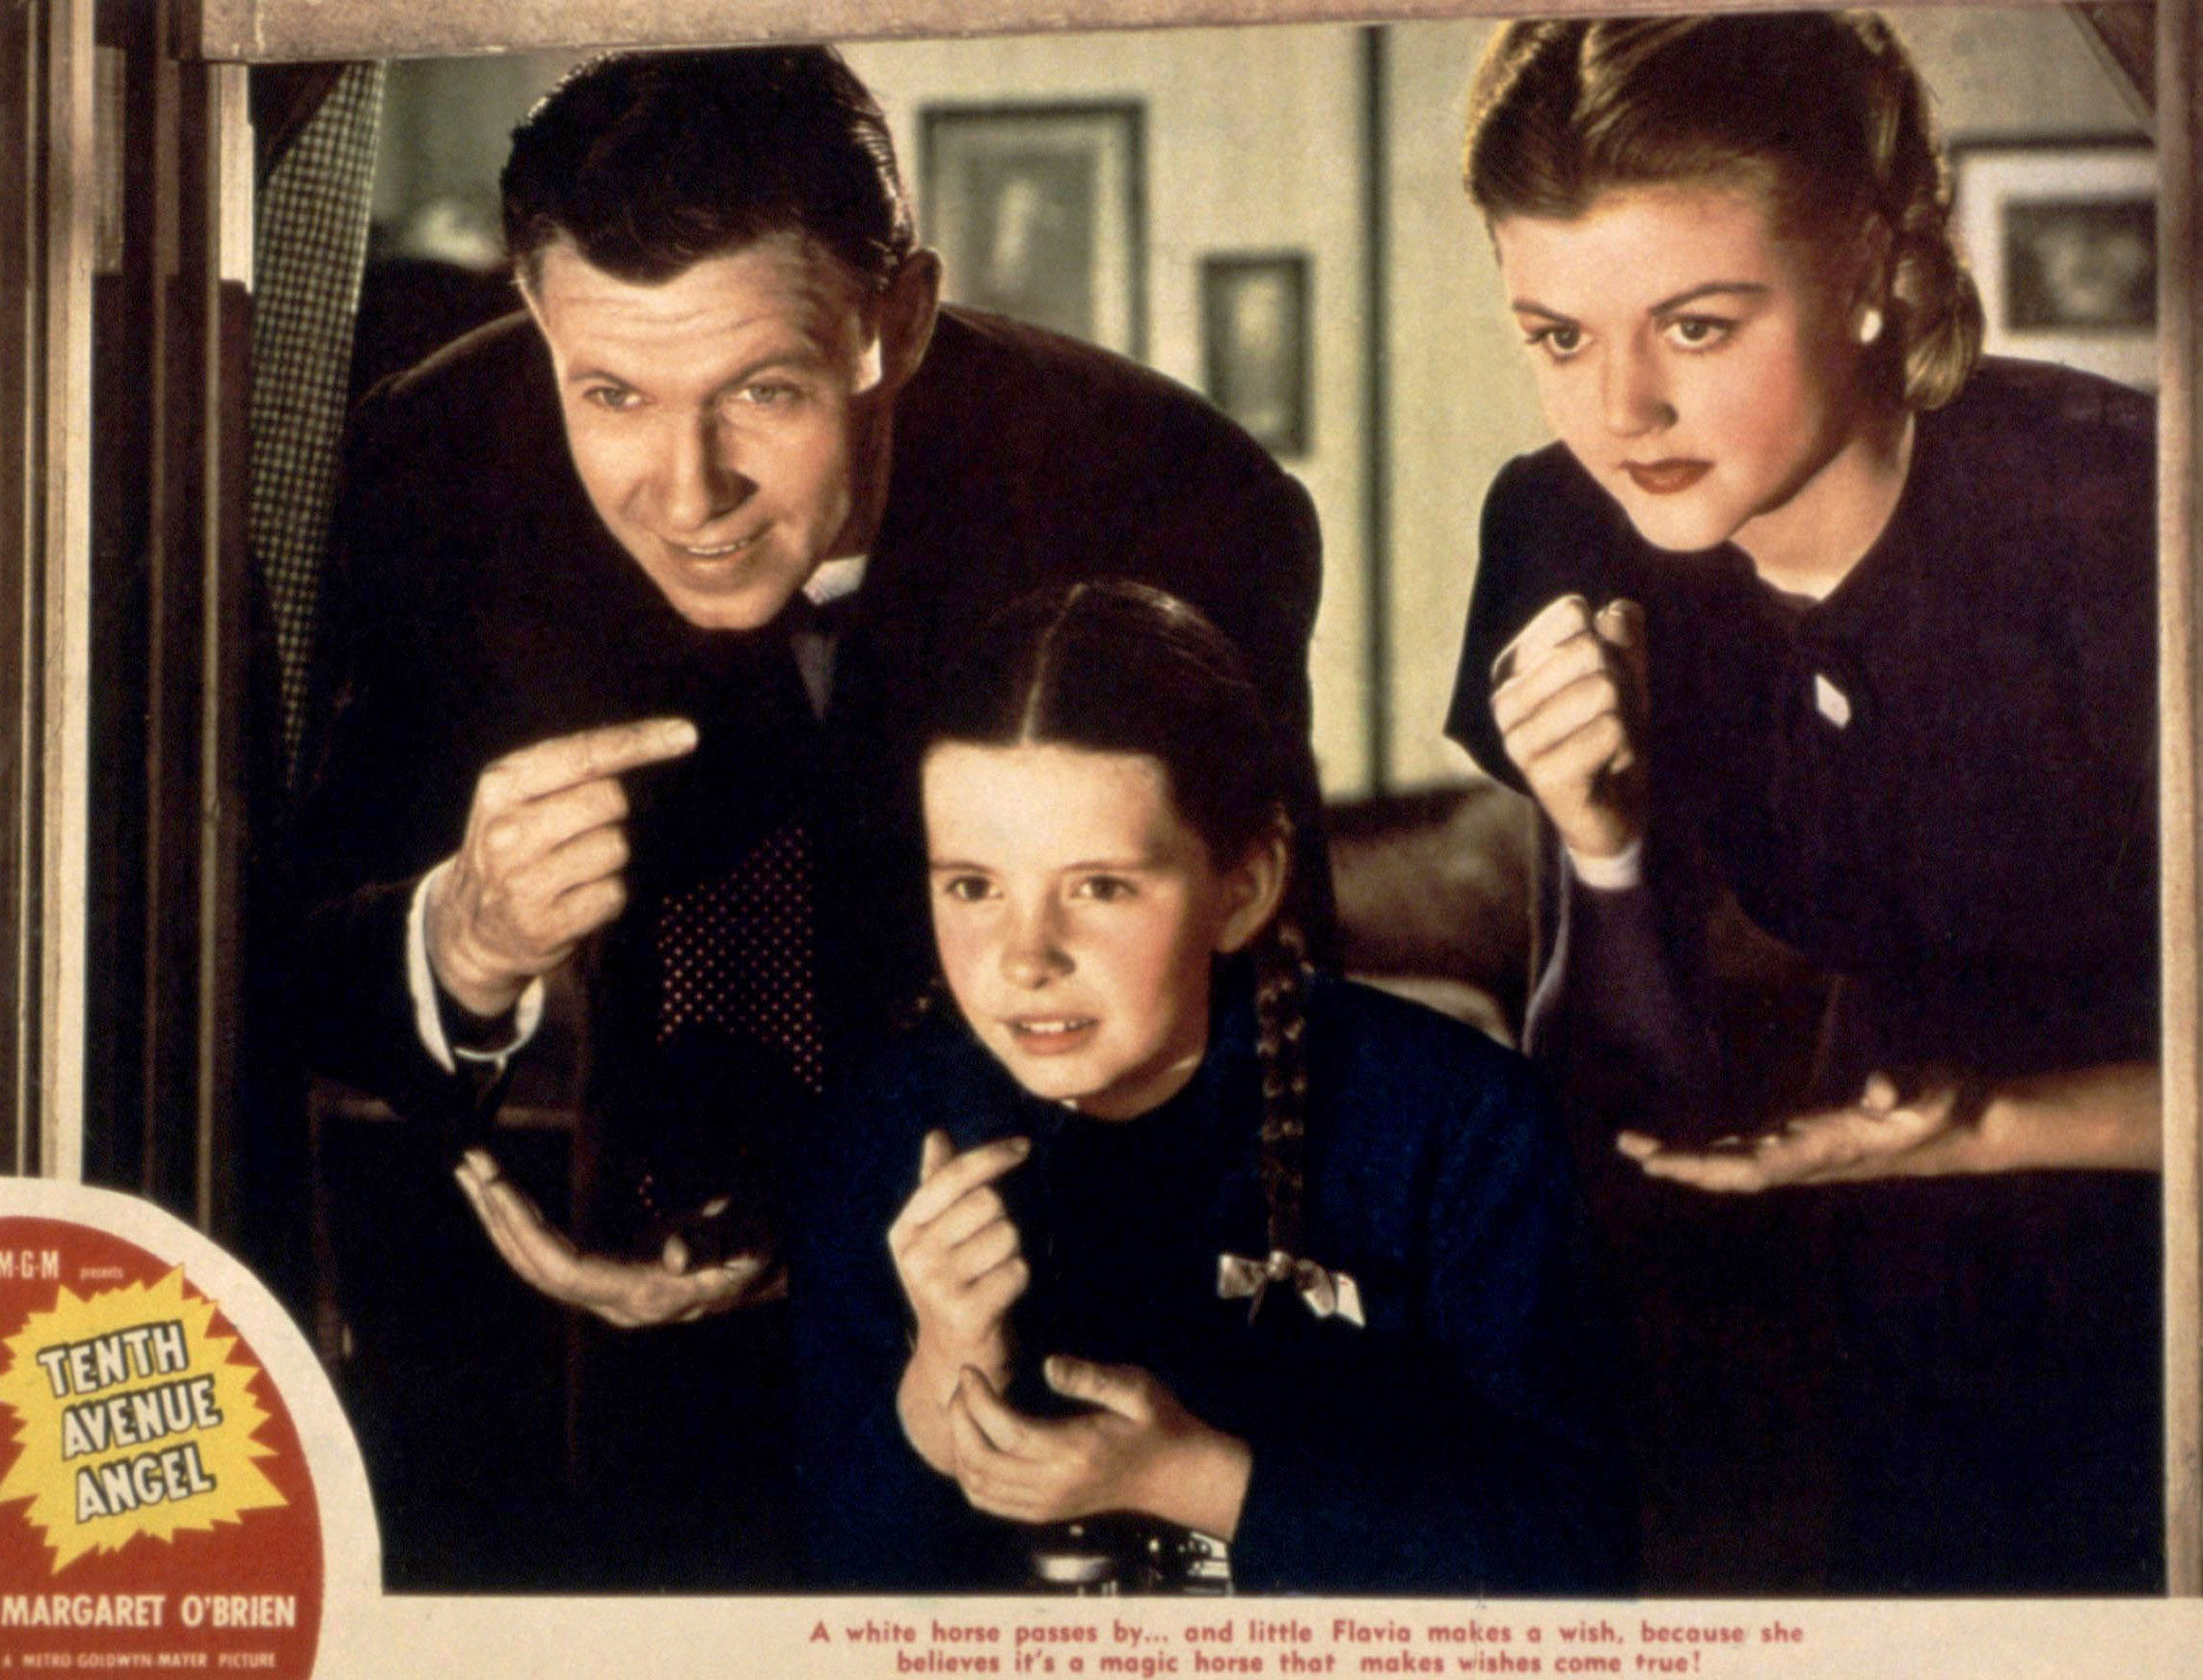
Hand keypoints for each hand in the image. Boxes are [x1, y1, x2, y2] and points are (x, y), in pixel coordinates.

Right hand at [426, 717, 698, 1017]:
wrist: (471, 928)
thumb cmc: (516, 848)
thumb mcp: (519, 797)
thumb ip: (572, 769)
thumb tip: (658, 740)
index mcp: (501, 785)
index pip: (584, 754)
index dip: (640, 742)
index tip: (686, 735)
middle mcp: (506, 831)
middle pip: (610, 799)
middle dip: (617, 813)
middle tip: (588, 832)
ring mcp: (520, 881)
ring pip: (617, 848)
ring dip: (613, 859)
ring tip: (577, 871)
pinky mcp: (542, 926)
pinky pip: (615, 894)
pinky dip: (610, 896)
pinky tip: (580, 900)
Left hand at [453, 1148, 778, 1326]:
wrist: (778, 1259)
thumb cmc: (767, 1236)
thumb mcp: (753, 1232)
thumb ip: (719, 1243)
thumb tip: (677, 1254)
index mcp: (646, 1293)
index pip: (565, 1268)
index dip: (524, 1227)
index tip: (494, 1181)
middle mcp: (618, 1303)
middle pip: (536, 1267)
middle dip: (496, 1213)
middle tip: (464, 1158)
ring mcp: (610, 1294)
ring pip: (535, 1264)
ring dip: (497, 1215)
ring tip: (468, 1167)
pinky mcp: (608, 1277)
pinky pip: (549, 1255)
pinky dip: (519, 1220)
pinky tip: (499, 1191)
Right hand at [890, 1131, 1030, 1467]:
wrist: (951, 1359)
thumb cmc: (951, 1286)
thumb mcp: (935, 1237)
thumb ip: (938, 1187)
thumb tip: (936, 1135)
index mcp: (906, 1229)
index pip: (952, 1176)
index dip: (992, 1156)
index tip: (1024, 1146)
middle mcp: (914, 1254)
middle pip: (989, 1203)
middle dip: (1004, 1220)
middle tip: (991, 1251)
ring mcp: (936, 1285)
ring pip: (1007, 1235)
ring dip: (1013, 1253)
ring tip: (993, 1277)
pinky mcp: (964, 1312)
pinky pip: (1016, 1271)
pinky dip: (1019, 1280)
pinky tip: (1002, 1297)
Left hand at [944, 1358, 1250, 1539]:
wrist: (1175, 1476)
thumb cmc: (1157, 1424)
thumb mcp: (1135, 1389)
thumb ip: (1092, 1378)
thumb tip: (1047, 1365)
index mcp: (1074, 1452)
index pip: (1006, 1432)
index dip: (977, 1400)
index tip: (970, 1369)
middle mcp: (1054, 1485)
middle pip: (982, 1462)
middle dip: (959, 1421)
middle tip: (962, 1387)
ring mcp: (1047, 1505)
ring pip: (979, 1487)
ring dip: (959, 1448)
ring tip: (963, 1410)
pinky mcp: (1044, 1512)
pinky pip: (990, 1503)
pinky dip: (970, 1475)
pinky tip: (974, 1443)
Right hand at [1490, 594, 1647, 860]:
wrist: (1615, 807)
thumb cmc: (1613, 730)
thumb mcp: (1624, 671)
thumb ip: (1623, 633)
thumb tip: (1615, 612)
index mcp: (1511, 668)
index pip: (1572, 614)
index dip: (1608, 641)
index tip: (1603, 678)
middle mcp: (1503, 701)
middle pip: (1589, 648)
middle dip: (1621, 680)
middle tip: (1612, 715)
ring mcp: (1516, 741)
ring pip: (1602, 688)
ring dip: (1625, 715)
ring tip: (1609, 741)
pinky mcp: (1542, 776)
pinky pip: (1611, 729)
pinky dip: (1626, 745)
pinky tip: (1609, 766)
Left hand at [1616, 1074, 1967, 1191]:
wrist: (1970, 1125)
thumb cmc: (1948, 1104)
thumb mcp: (1931, 1092)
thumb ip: (1905, 1091)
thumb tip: (1878, 1089)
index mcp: (1828, 1151)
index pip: (1757, 1167)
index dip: (1708, 1166)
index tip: (1666, 1161)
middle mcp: (1810, 1159)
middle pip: (1734, 1172)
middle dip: (1683, 1164)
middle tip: (1631, 1148)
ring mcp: (1810, 1152)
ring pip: (1739, 1164)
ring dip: (1692, 1159)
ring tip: (1641, 1147)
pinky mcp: (1813, 1140)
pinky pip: (1755, 1151)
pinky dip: (1719, 1151)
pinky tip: (1694, 1148)